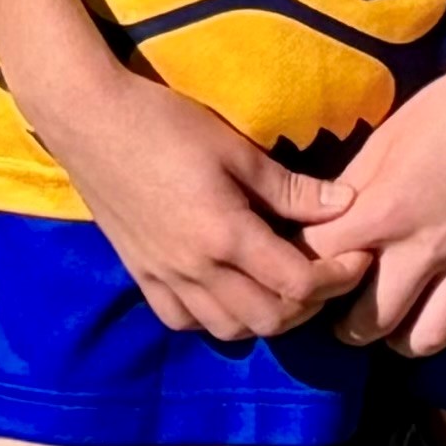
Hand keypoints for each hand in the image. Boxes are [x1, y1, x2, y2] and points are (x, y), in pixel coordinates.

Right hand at [48, 69, 357, 345]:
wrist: (88, 117)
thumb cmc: (164, 122)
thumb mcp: (234, 147)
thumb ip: (290, 187)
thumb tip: (345, 204)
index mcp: (226, 234)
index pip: (299, 283)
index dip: (338, 276)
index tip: (357, 255)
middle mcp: (197, 269)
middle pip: (271, 319)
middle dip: (308, 303)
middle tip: (322, 270)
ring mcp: (165, 277)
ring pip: (230, 329)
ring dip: (264, 316)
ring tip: (277, 283)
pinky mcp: (141, 275)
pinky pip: (184, 321)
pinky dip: (213, 317)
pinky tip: (223, 289)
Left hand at [311, 39, 445, 356]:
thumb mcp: (386, 138)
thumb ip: (354, 186)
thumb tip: (326, 219)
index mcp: (387, 209)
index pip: (326, 263)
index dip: (308, 269)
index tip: (305, 271)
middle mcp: (428, 247)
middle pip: (374, 321)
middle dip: (350, 327)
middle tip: (345, 320)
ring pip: (430, 339)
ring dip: (406, 341)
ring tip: (398, 328)